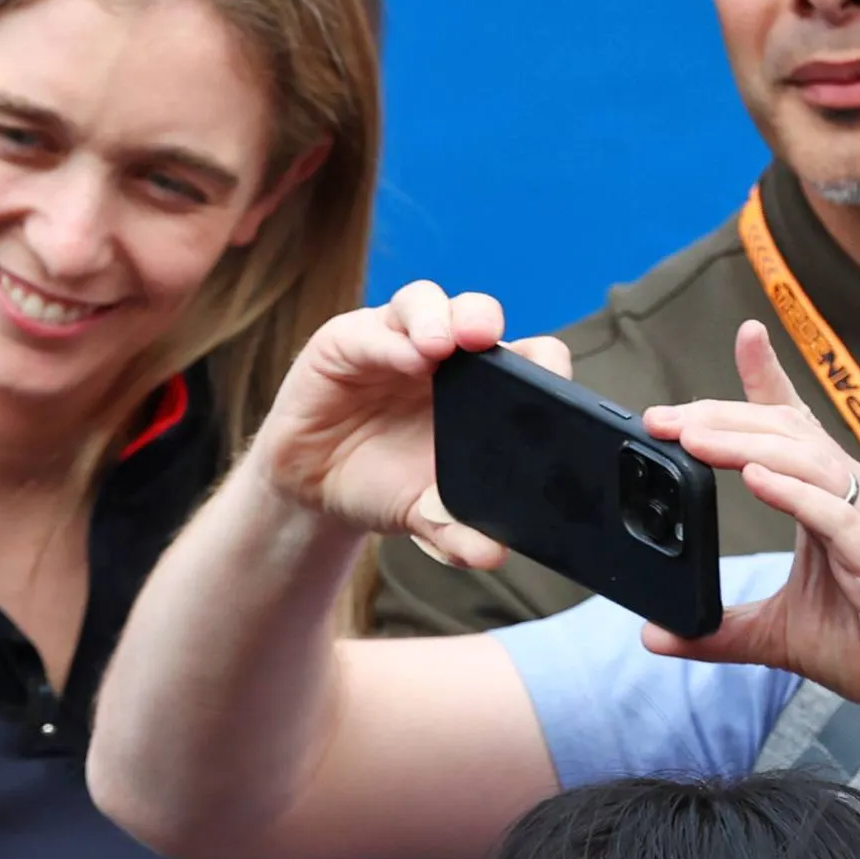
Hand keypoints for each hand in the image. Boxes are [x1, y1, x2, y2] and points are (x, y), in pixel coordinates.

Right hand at [246, 280, 568, 564]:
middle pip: (477, 316)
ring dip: (442, 317)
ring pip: (428, 303)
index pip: (524, 356)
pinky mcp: (349, 340)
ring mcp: (397, 341)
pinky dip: (392, 339)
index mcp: (481, 389)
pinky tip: (403, 358)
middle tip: (488, 343)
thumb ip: (456, 531)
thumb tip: (491, 555)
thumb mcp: (422, 514)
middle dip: (488, 322)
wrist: (311, 493)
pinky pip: (376, 327)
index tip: (547, 382)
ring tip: (443, 345)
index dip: (540, 362)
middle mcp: (444, 356)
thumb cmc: (380, 486)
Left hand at [643, 324, 859, 753]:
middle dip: (721, 418)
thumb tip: (654, 634)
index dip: (769, 381)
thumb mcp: (777, 637)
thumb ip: (717, 631)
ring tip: (688, 437)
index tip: (745, 336)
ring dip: (742, 444)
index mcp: (833, 501)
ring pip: (805, 460)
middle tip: (658, 417)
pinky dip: (793, 491)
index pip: (796, 428)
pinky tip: (754, 477)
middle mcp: (858, 496)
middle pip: (785, 434)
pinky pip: (835, 512)